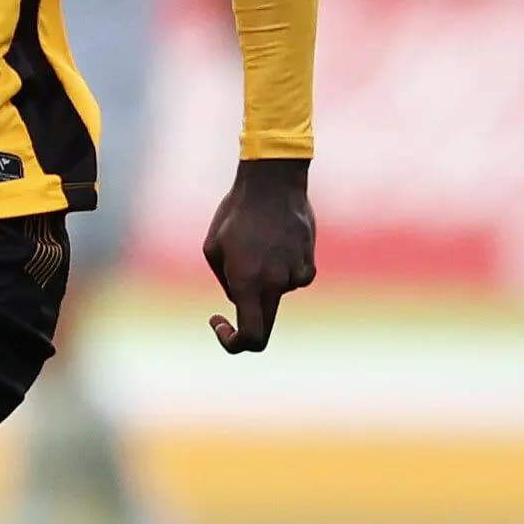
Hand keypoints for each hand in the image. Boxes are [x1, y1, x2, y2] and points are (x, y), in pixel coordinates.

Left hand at [201, 156, 317, 354]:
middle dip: (248, 326)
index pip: (249, 335)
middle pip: (265, 327)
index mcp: (245, 281)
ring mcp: (294, 274)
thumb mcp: (213, 248)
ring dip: (264, 282)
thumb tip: (240, 299)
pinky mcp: (309, 264)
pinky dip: (283, 272)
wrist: (273, 182)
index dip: (232, 341)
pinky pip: (293, 280)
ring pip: (276, 296)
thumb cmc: (236, 212)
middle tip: (235, 302)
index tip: (220, 323)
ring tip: (257, 246)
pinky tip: (277, 245)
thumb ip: (227, 281)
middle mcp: (273, 283)